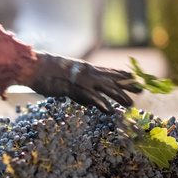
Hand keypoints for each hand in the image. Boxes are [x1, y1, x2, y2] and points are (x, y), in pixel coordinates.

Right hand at [23, 51, 141, 112]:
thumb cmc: (47, 72)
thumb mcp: (66, 77)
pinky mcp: (75, 88)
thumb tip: (89, 100)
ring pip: (106, 87)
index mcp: (86, 68)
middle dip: (127, 84)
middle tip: (141, 89)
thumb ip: (80, 88)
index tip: (135, 77)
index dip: (122, 74)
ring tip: (131, 103)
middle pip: (112, 78)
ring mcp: (82, 80)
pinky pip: (91, 97)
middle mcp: (88, 72)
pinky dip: (102, 104)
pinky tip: (110, 110)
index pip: (108, 71)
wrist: (36, 67)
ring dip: (119, 95)